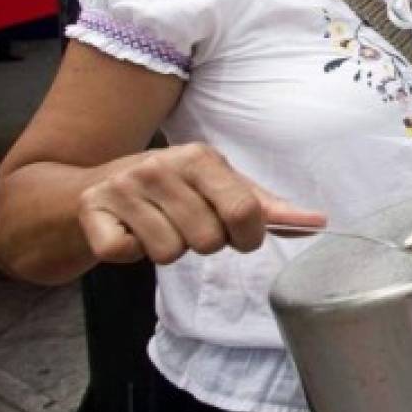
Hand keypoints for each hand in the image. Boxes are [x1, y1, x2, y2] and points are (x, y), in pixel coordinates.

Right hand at [78, 143, 325, 265]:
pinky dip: (130, 254)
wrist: (98, 185)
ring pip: (168, 253)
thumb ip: (267, 207)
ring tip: (159, 226)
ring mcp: (125, 187)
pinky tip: (130, 232)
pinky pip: (125, 254)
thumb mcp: (221, 186)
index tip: (239, 236)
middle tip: (189, 226)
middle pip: (207, 240)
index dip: (248, 237)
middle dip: (204, 244)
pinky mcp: (94, 211)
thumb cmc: (176, 188)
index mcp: (201, 157)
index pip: (243, 213)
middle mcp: (162, 166)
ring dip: (168, 249)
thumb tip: (317, 222)